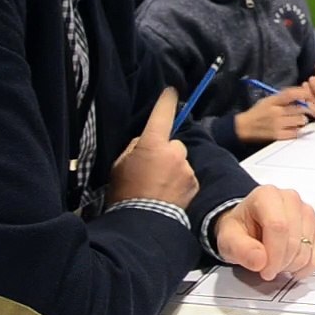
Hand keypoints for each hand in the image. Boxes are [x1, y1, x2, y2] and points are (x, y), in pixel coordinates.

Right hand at [108, 88, 199, 208]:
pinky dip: (180, 182)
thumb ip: (135, 149)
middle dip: (166, 153)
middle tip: (151, 170)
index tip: (171, 92)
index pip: (162, 115)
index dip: (166, 102)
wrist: (142, 222)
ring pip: (181, 161)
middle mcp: (174, 152)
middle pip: (173, 144)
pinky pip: (186, 176)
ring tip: (158, 186)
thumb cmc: (125, 193)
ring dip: (173, 168)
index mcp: (153, 144)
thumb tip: (145, 142)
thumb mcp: (120, 166)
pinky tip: (167, 194)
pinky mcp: (194, 183)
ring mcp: (186, 168)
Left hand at [214, 184, 314, 280]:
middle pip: (294, 238)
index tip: (264, 270)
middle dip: (281, 262)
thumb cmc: (240, 229)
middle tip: (267, 270)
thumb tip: (260, 261)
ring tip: (276, 263)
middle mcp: (290, 199)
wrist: (249, 224)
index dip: (274, 254)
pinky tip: (292, 268)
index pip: (278, 226)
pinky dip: (306, 266)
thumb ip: (240, 249)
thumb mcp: (228, 239)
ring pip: (307, 247)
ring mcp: (306, 211)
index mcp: (267, 196)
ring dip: (291, 265)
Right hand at [236, 87, 307, 142]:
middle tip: (304, 110)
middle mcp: (276, 112)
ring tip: (297, 119)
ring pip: (300, 120)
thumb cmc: (258, 112)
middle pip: (300, 108)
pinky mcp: (278, 135)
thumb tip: (302, 96)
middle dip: (305, 109)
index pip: (290, 94)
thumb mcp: (268, 100)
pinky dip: (297, 130)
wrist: (245, 127)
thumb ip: (283, 98)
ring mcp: (277, 124)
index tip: (309, 95)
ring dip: (302, 120)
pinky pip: (296, 132)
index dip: (303, 93)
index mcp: (273, 101)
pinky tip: (293, 127)